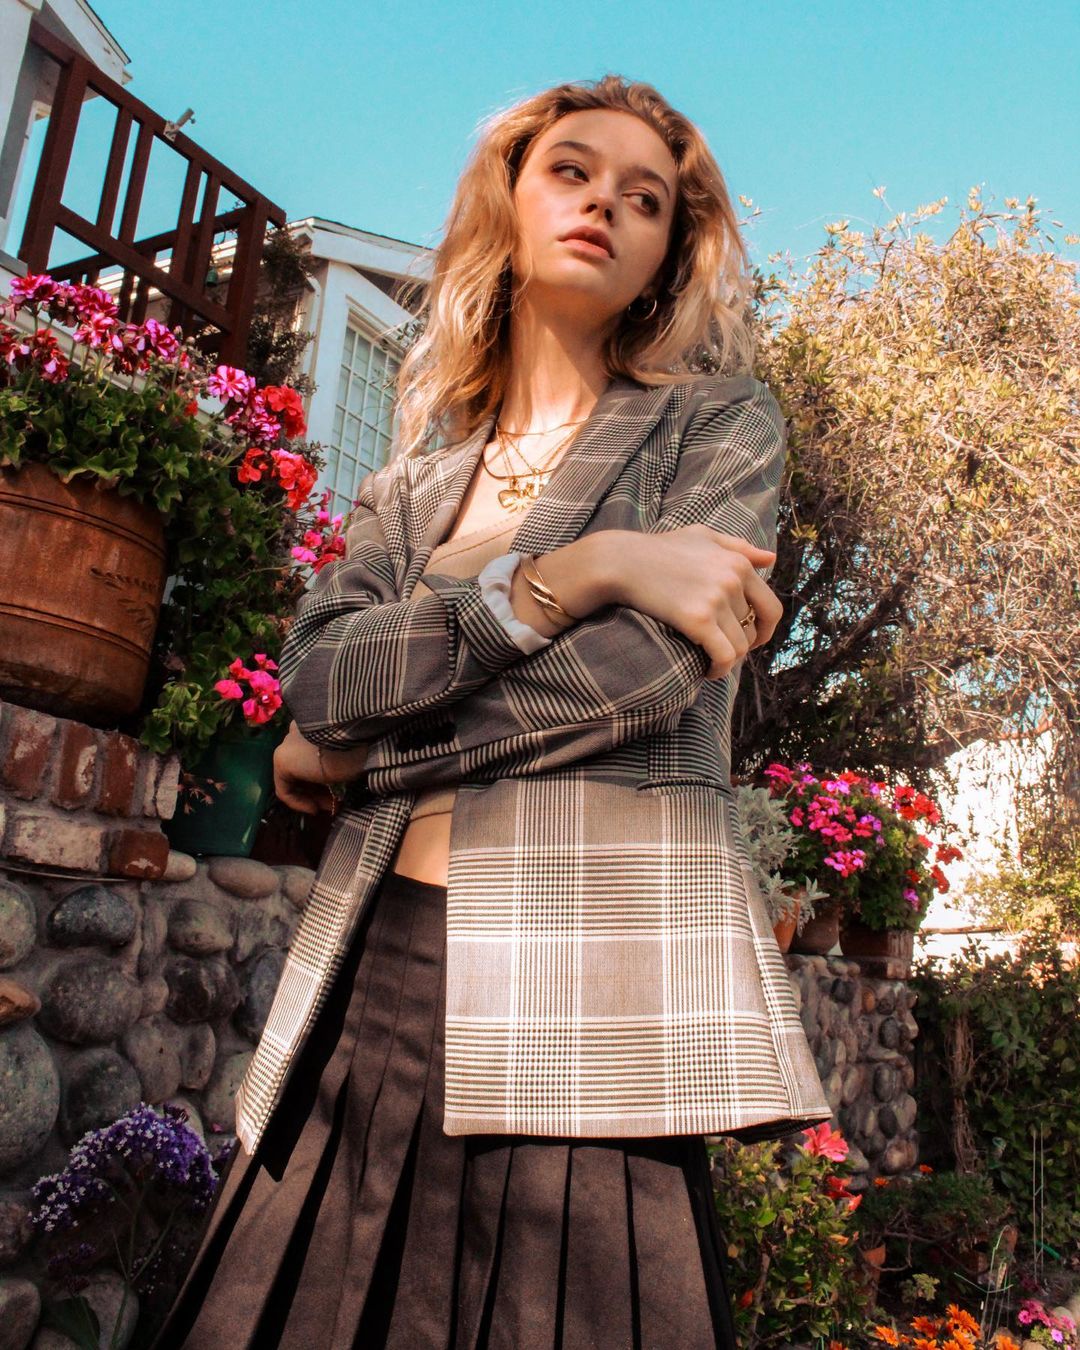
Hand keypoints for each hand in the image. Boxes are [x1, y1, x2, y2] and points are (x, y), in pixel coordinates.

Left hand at [273, 721, 368, 814]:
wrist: (355, 742)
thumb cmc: (360, 748)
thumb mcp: (349, 755)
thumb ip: (337, 761)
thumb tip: (335, 782)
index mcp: (314, 723)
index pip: (311, 756)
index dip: (323, 779)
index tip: (337, 794)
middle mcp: (296, 731)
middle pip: (301, 768)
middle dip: (317, 790)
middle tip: (333, 804)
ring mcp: (287, 745)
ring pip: (294, 778)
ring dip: (311, 797)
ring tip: (328, 808)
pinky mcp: (281, 760)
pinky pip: (284, 788)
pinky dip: (298, 802)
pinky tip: (314, 809)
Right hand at [600, 526, 783, 679]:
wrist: (620, 561)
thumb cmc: (657, 548)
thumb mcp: (702, 536)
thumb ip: (738, 547)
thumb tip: (771, 559)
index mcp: (738, 563)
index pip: (771, 606)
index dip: (765, 629)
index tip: (750, 638)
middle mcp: (733, 580)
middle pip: (753, 630)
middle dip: (743, 645)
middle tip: (724, 651)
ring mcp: (716, 600)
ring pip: (740, 647)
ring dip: (728, 661)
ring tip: (711, 663)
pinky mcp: (697, 620)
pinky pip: (724, 656)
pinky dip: (719, 670)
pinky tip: (707, 671)